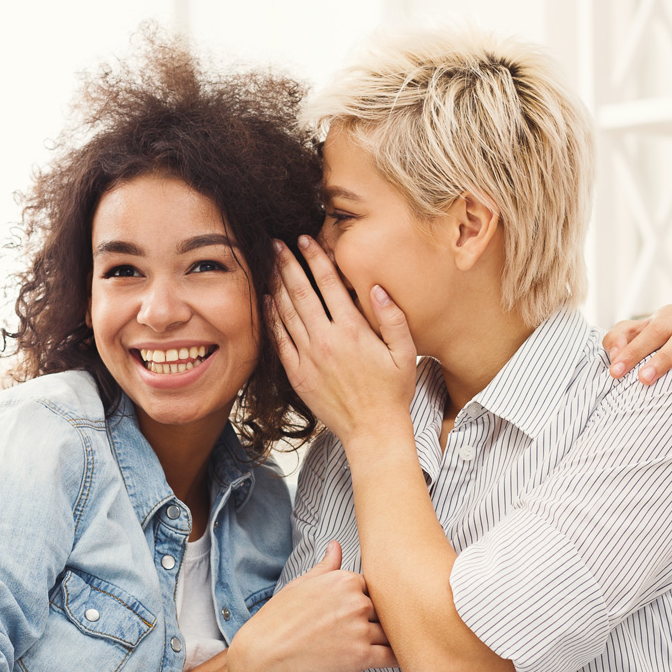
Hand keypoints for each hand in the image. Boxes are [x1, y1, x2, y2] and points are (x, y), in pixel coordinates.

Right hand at [231, 541, 396, 671]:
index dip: (367, 602)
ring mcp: (360, 629)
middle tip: (372, 632)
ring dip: (390, 640)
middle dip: (379, 621)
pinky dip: (397, 659)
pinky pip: (390, 656)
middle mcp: (356, 602)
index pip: (372, 588)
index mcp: (345, 581)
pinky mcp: (361, 657)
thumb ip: (326, 566)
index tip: (359, 614)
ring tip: (391, 646)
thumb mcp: (301, 584)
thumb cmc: (280, 619)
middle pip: (385, 610)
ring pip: (390, 633)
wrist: (268, 655)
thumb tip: (336, 546)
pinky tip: (400, 660)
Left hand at [266, 236, 415, 445]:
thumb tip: (377, 287)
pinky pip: (279, 340)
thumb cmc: (392, 392)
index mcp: (353, 330)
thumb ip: (393, 318)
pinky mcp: (298, 374)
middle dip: (287, 264)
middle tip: (276, 244)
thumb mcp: (405, 353)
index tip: (305, 240)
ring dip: (275, 285)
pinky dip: (271, 319)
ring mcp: (309, 357)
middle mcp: (326, 340)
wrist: (372, 431)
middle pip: (301, 292)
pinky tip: (266, 302)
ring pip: (286, 313)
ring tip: (268, 265)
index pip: (329, 284)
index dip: (315, 258)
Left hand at [602, 304, 671, 398]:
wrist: (670, 352)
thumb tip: (616, 355)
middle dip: (663, 359)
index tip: (616, 372)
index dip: (634, 351)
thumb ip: (616, 340)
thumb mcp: (626, 337)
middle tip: (644, 379)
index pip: (654, 330)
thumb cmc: (646, 344)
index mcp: (671, 316)